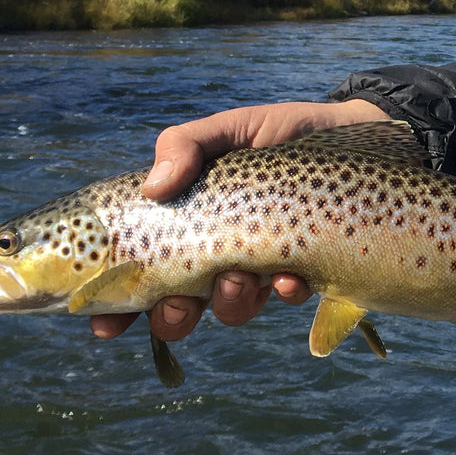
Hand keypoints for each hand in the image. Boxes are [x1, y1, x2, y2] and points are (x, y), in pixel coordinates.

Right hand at [89, 98, 390, 342]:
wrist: (352, 130)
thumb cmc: (282, 129)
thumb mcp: (232, 128)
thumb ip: (187, 145)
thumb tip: (154, 187)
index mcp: (191, 219)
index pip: (139, 268)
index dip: (115, 305)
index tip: (104, 326)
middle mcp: (220, 248)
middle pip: (179, 305)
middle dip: (172, 317)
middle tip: (176, 307)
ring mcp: (262, 263)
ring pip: (231, 307)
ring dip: (228, 302)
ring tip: (239, 277)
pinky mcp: (305, 267)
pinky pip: (287, 296)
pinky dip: (285, 291)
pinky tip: (292, 276)